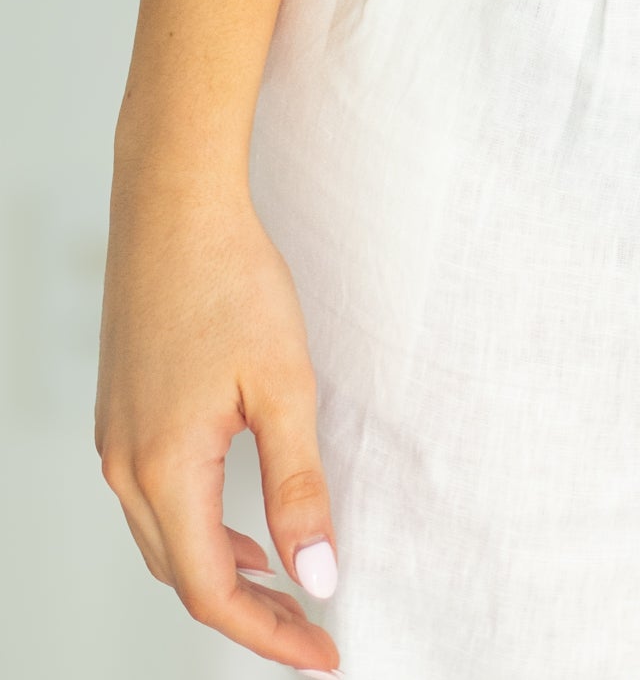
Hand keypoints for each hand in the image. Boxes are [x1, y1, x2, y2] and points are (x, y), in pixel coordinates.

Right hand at [96, 168, 340, 670]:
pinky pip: (153, 498)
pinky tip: (240, 515)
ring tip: (283, 584)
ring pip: (163, 540)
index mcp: (163, 469)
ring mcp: (115, 439)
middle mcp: (124, 465)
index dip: (270, 633)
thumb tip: (317, 574)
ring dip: (221, 571)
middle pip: (183, 576)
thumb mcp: (284, 385)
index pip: (212, 591)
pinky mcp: (122, 412)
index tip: (325, 654)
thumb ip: (299, 486)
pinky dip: (198, 526)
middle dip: (248, 614)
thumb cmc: (230, 280)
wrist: (174, 204)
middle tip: (312, 630)